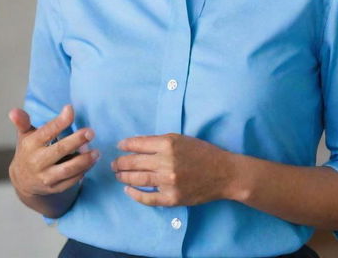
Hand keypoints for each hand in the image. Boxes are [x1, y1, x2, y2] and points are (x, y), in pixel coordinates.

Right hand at [8, 104, 98, 197]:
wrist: (23, 180)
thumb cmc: (29, 150)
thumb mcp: (25, 135)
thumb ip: (23, 122)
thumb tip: (13, 111)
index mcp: (31, 145)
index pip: (46, 132)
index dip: (59, 121)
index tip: (70, 109)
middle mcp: (37, 162)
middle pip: (59, 150)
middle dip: (77, 140)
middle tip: (91, 132)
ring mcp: (45, 177)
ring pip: (67, 169)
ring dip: (84, 160)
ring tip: (96, 152)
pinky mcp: (54, 188)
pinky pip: (71, 181)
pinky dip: (83, 172)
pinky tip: (92, 162)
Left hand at [111, 133, 233, 206]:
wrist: (224, 173)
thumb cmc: (202, 152)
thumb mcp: (181, 139)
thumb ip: (160, 141)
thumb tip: (137, 145)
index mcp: (168, 144)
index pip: (139, 144)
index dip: (126, 145)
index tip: (119, 146)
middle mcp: (166, 162)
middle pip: (135, 162)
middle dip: (120, 162)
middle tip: (113, 164)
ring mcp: (168, 182)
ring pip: (138, 179)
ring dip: (124, 177)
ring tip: (117, 175)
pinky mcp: (172, 198)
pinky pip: (148, 198)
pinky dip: (135, 194)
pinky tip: (128, 190)